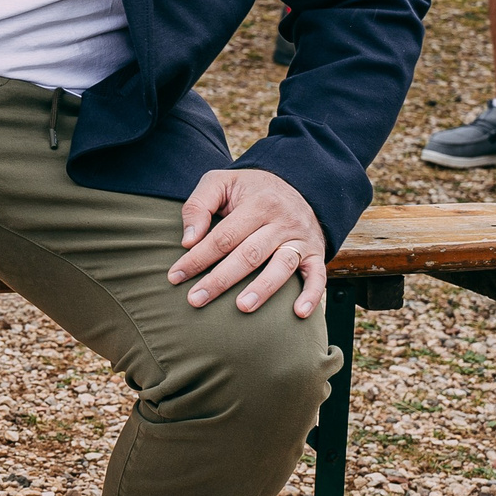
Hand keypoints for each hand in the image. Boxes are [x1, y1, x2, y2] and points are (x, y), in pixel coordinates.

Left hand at [169, 169, 326, 318]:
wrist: (298, 184)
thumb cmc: (249, 189)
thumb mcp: (221, 182)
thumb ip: (198, 205)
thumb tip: (188, 240)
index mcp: (258, 203)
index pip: (223, 237)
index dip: (198, 258)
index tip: (175, 277)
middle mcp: (282, 221)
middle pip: (249, 255)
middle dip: (220, 279)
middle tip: (195, 299)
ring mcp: (301, 238)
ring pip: (282, 266)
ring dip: (263, 288)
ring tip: (242, 307)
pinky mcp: (316, 252)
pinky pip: (319, 276)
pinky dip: (312, 295)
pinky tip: (298, 313)